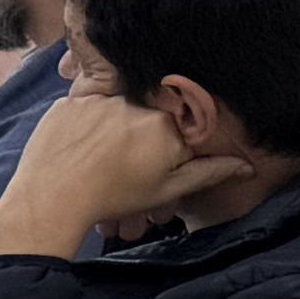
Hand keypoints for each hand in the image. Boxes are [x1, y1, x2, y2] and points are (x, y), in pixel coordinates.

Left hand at [0, 85, 254, 260]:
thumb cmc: (113, 198)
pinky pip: (86, 108)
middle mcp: (136, 103)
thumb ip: (208, 172)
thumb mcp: (166, 189)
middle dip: (141, 140)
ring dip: (112, 133)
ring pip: (116, 110)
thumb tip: (247, 166)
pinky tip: (79, 149)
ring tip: (100, 164)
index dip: (169, 145)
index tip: (156, 159)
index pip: (181, 124)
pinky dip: (85, 126)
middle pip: (148, 115)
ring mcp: (100, 99)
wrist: (52, 199)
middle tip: (124, 166)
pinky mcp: (70, 101)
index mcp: (165, 124)